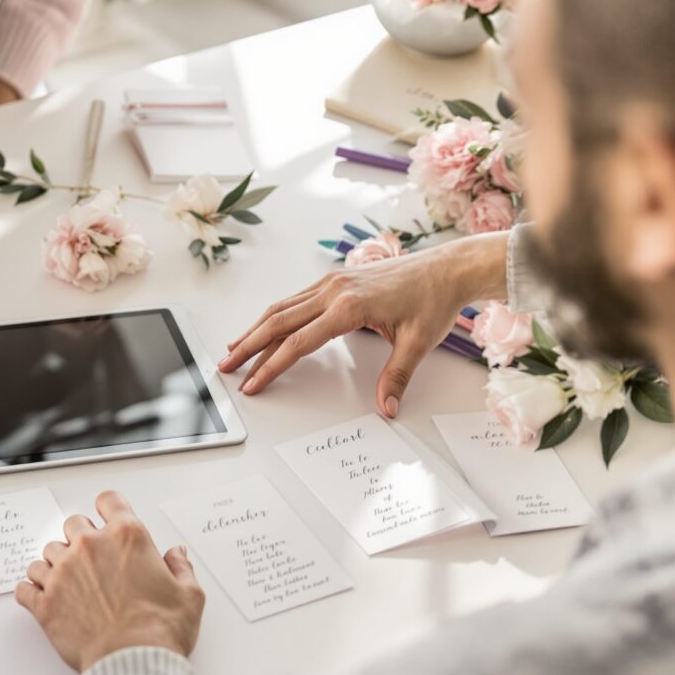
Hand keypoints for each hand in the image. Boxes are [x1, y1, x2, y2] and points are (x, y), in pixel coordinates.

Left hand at [15, 491, 204, 671]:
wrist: (133, 664)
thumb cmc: (160, 630)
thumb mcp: (189, 596)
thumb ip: (181, 568)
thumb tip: (176, 554)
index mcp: (126, 537)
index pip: (109, 500)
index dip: (109, 509)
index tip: (107, 518)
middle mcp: (89, 547)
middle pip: (73, 524)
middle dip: (81, 537)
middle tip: (92, 559)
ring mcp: (62, 573)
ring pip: (46, 553)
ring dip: (56, 564)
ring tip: (69, 583)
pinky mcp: (44, 601)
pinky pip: (25, 585)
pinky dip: (32, 590)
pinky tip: (43, 597)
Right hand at [218, 231, 511, 417]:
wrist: (447, 267)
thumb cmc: (433, 299)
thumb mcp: (417, 343)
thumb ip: (396, 377)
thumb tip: (387, 407)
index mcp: (349, 306)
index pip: (298, 342)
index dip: (271, 366)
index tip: (253, 383)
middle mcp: (333, 290)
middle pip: (277, 322)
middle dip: (248, 347)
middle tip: (227, 368)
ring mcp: (331, 283)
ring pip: (281, 308)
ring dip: (255, 330)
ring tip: (234, 349)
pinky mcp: (334, 281)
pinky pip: (294, 300)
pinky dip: (273, 317)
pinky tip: (264, 328)